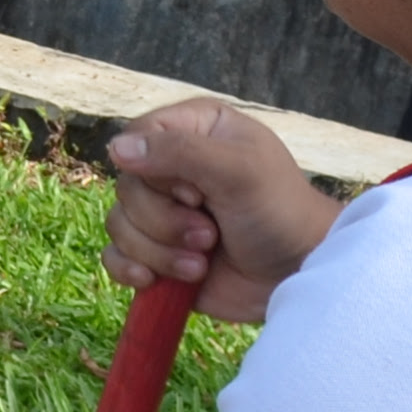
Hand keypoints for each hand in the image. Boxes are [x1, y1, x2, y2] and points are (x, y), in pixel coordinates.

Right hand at [102, 97, 334, 324]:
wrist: (297, 275)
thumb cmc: (280, 213)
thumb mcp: (239, 171)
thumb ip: (180, 152)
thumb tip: (115, 148)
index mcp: (194, 131)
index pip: (138, 137)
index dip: (155, 171)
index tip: (196, 193)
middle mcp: (172, 168)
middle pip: (126, 187)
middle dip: (164, 221)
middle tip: (210, 234)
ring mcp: (162, 213)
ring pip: (119, 224)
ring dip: (158, 251)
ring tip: (201, 262)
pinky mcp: (155, 253)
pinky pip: (114, 256)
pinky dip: (132, 270)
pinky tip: (156, 280)